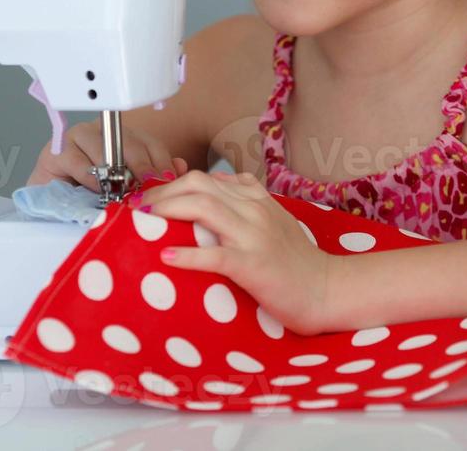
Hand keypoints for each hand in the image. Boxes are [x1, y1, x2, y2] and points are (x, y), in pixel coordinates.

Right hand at [27, 119, 189, 192]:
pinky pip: (78, 161)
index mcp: (124, 139)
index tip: (168, 180)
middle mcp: (103, 133)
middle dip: (142, 167)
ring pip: (105, 149)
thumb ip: (154, 177)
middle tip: (148, 187)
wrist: (52, 206)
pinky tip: (98, 190)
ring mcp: (78, 138)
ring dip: (115, 172)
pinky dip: (90, 178)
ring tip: (123, 191)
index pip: (151, 144)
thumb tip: (180, 168)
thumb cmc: (91, 196)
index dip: (162, 162)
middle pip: (130, 143)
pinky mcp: (57, 150)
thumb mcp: (128, 188)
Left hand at [132, 170, 335, 335]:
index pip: (205, 178)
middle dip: (162, 192)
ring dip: (167, 211)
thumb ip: (245, 201)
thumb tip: (213, 187)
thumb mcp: (272, 220)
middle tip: (139, 208)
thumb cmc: (297, 261)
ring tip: (144, 222)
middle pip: (198, 185)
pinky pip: (216, 255)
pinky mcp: (255, 265)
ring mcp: (254, 236)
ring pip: (204, 209)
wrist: (327, 289)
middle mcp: (254, 210)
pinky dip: (188, 255)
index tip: (150, 197)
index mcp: (256, 198)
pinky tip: (167, 257)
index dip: (171, 183)